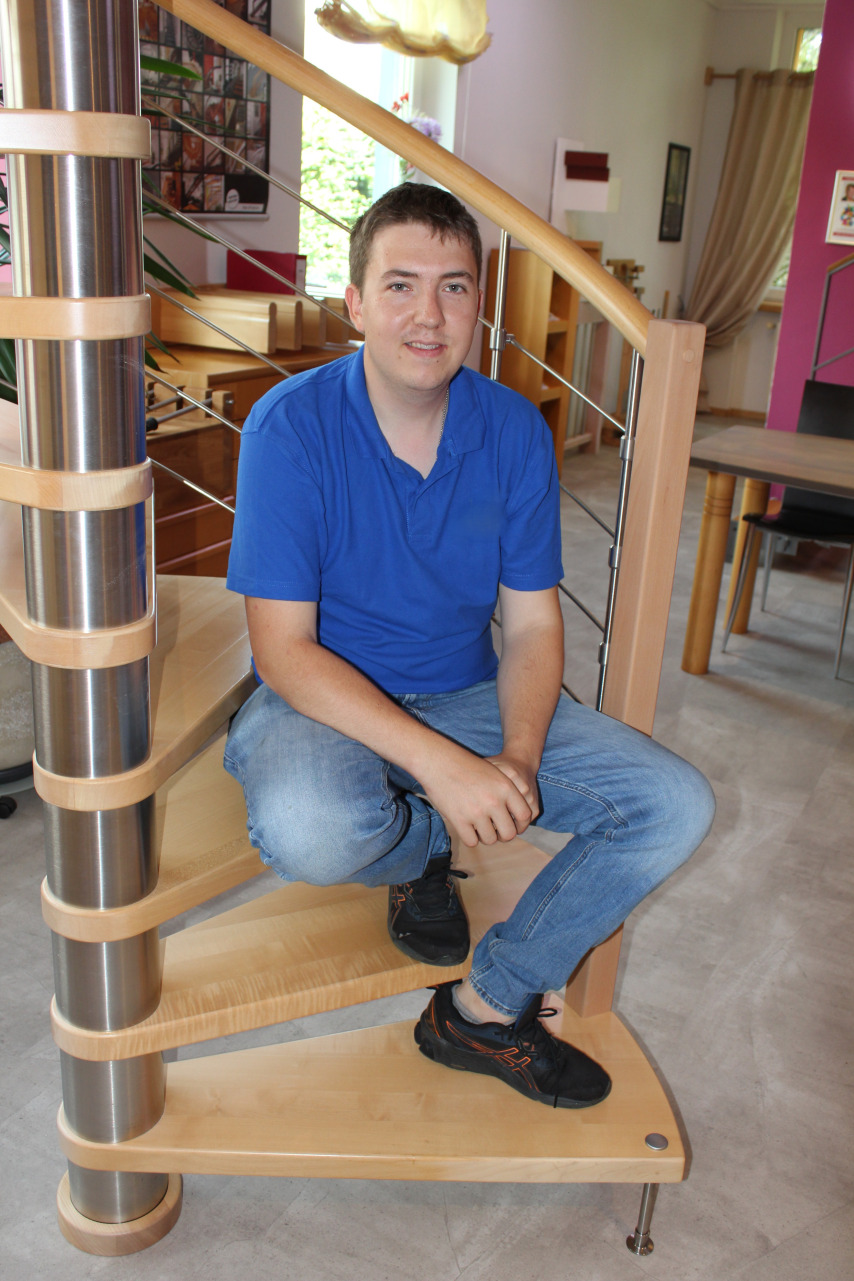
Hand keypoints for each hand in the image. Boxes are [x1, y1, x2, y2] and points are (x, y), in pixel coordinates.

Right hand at [418, 744, 533, 848]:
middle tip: (495, 830)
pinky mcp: (459, 820)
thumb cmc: (466, 766)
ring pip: (490, 840)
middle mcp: (494, 801)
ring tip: (479, 827)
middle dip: (502, 835)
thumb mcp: (493, 773)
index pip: (525, 815)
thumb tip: (513, 818)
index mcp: (506, 787)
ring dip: (485, 836)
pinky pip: (472, 841)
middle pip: (509, 833)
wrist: (439, 762)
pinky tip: (467, 828)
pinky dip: (470, 838)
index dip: (521, 824)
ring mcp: (476, 812)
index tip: (513, 825)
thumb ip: (506, 794)